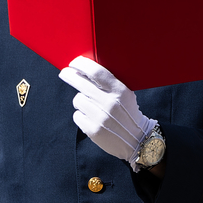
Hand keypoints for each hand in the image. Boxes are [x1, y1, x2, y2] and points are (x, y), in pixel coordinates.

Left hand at [59, 56, 156, 170]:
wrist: (137, 140)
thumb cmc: (128, 113)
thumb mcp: (126, 94)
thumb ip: (109, 83)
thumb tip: (85, 70)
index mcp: (120, 90)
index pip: (96, 72)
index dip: (81, 64)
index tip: (73, 62)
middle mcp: (110, 103)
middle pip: (81, 83)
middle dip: (69, 75)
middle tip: (65, 73)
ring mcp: (101, 117)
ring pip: (78, 100)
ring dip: (81, 101)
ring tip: (91, 106)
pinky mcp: (94, 130)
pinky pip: (77, 115)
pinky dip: (81, 115)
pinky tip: (91, 118)